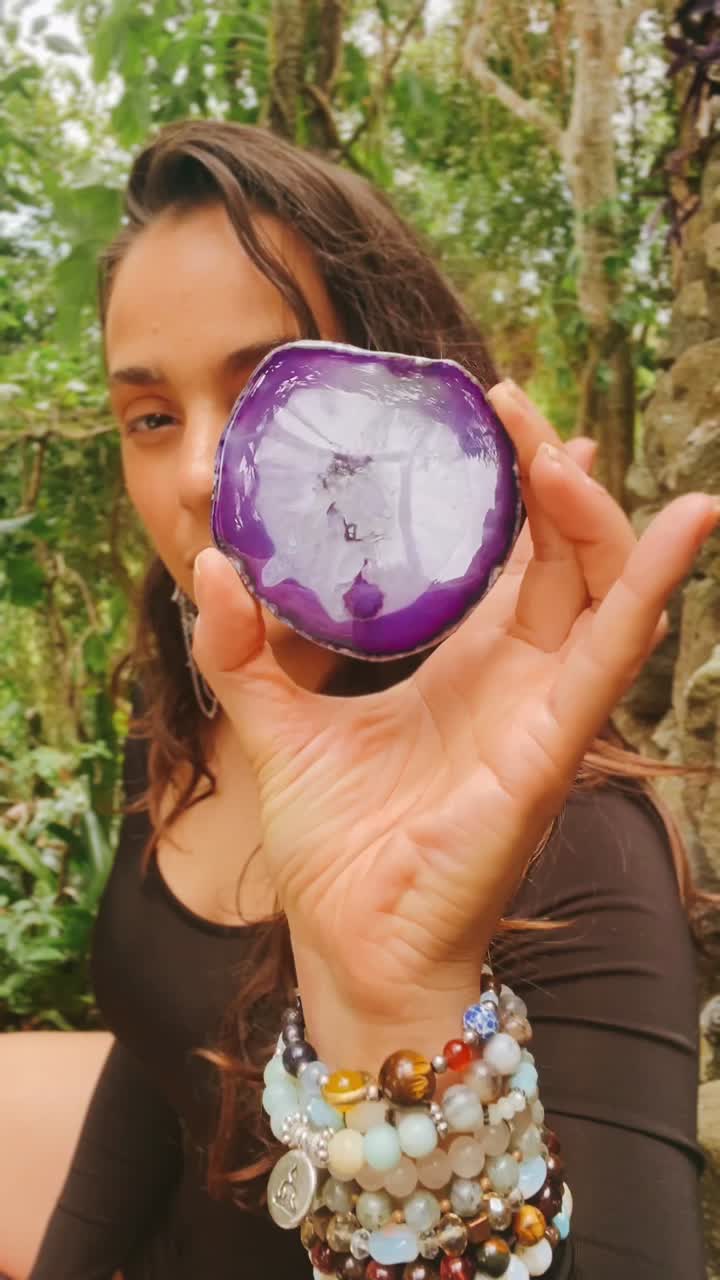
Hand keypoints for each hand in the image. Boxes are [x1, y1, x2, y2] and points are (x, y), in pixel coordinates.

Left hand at [192, 381, 717, 1064]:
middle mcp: (517, 680)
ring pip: (601, 591)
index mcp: (465, 668)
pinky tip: (684, 524)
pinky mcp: (551, 747)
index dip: (516, 490)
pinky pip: (613, 654)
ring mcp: (543, 711)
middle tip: (515, 404)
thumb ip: (242, 650)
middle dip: (550, 479)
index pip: (513, 559)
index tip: (497, 417)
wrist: (350, 944)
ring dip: (596, 516)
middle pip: (563, 558)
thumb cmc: (333, 849)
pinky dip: (651, 586)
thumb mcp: (273, 725)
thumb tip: (210, 565)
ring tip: (565, 448)